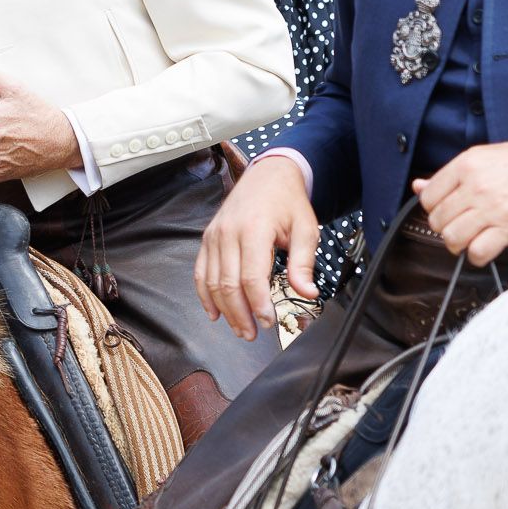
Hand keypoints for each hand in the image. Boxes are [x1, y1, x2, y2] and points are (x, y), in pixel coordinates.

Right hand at [197, 155, 318, 341]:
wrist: (267, 175)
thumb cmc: (287, 201)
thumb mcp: (305, 229)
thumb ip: (303, 263)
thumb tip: (307, 292)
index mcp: (254, 229)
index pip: (251, 277)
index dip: (258, 304)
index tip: (268, 321)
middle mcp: (229, 233)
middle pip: (228, 284)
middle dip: (240, 315)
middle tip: (252, 333)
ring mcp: (214, 236)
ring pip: (212, 282)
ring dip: (224, 310)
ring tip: (238, 328)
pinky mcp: (207, 238)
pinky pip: (200, 272)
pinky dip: (204, 295)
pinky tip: (215, 312)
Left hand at [411, 141, 507, 265]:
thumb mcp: (486, 156)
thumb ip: (450, 174)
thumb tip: (419, 186)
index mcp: (467, 164)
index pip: (428, 197)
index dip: (434, 207)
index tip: (446, 209)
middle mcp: (476, 187)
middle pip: (437, 220)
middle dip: (445, 226)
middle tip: (460, 224)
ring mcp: (492, 209)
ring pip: (452, 238)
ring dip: (457, 243)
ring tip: (469, 237)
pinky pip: (477, 252)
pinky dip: (477, 255)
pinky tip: (483, 246)